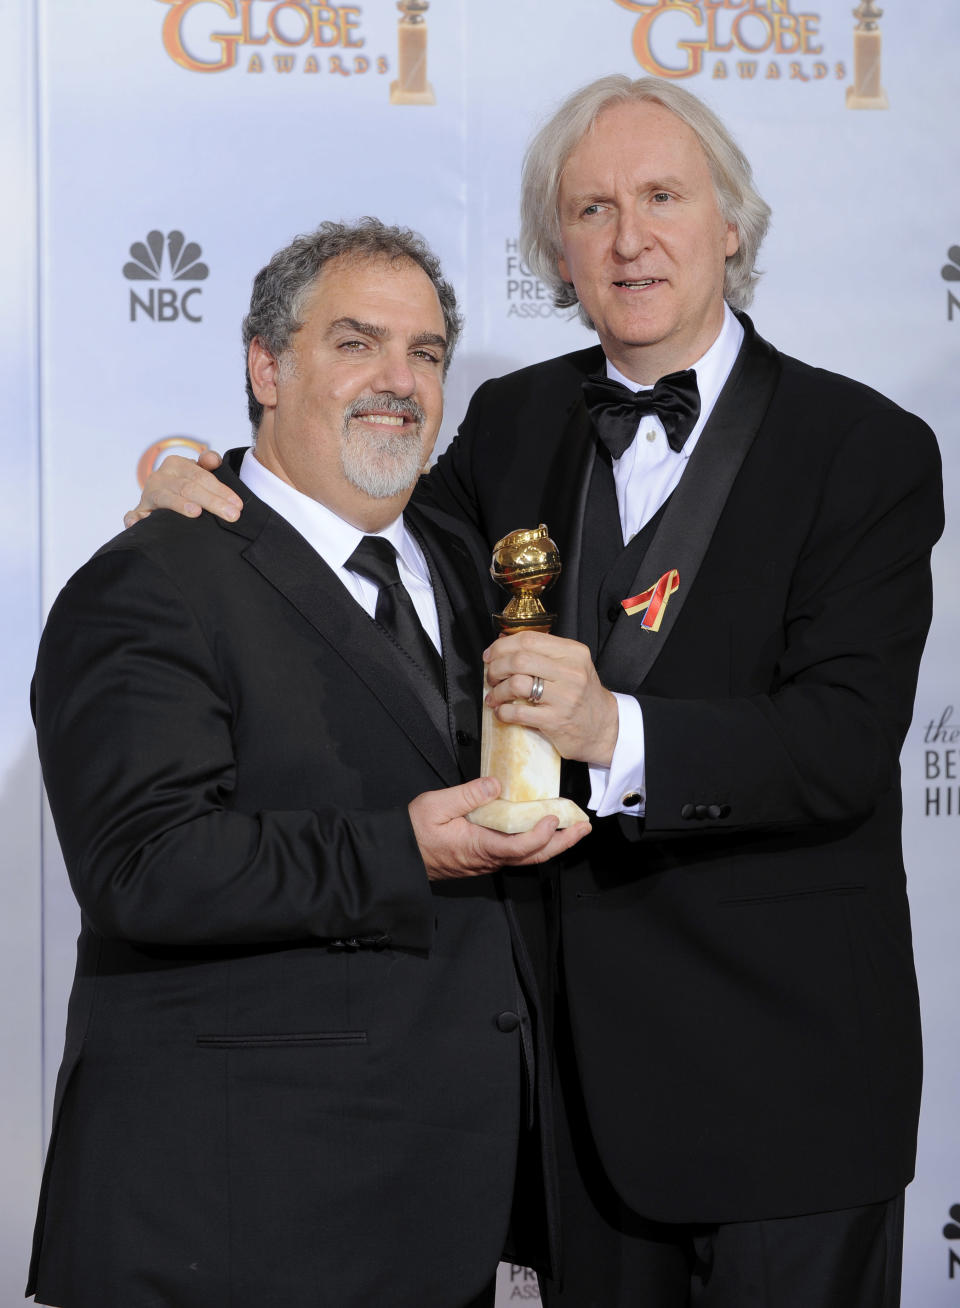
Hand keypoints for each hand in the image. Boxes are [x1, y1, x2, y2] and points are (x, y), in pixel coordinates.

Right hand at [123, 450, 241, 527]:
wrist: (162, 497)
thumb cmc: (187, 486)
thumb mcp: (199, 473)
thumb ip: (209, 465)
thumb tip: (212, 459)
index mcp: (176, 464)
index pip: (201, 476)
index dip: (220, 489)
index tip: (237, 504)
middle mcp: (160, 477)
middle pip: (188, 487)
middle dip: (212, 501)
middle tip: (231, 515)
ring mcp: (148, 494)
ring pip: (166, 498)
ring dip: (180, 505)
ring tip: (196, 512)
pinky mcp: (139, 511)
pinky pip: (134, 515)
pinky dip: (134, 518)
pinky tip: (139, 523)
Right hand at [409, 776, 589, 880]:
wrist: (399, 855)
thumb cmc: (413, 832)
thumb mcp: (435, 805)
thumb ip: (467, 794)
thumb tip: (495, 784)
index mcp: (478, 846)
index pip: (519, 847)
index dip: (540, 835)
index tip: (553, 818)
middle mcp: (487, 858)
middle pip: (533, 857)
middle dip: (561, 843)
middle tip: (582, 828)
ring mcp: (487, 860)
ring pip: (527, 857)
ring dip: (552, 844)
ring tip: (571, 829)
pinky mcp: (483, 857)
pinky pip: (516, 854)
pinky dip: (535, 843)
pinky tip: (541, 830)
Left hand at [483, 632, 618, 766]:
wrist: (603, 728)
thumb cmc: (582, 695)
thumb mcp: (572, 665)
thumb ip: (543, 653)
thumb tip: (503, 642)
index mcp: (574, 653)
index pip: (529, 639)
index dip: (502, 646)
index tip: (490, 655)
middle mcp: (571, 672)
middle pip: (519, 659)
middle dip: (496, 667)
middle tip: (491, 676)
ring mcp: (564, 697)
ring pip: (516, 684)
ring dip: (497, 690)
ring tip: (495, 696)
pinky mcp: (555, 720)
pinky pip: (518, 712)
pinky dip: (503, 711)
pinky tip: (501, 711)